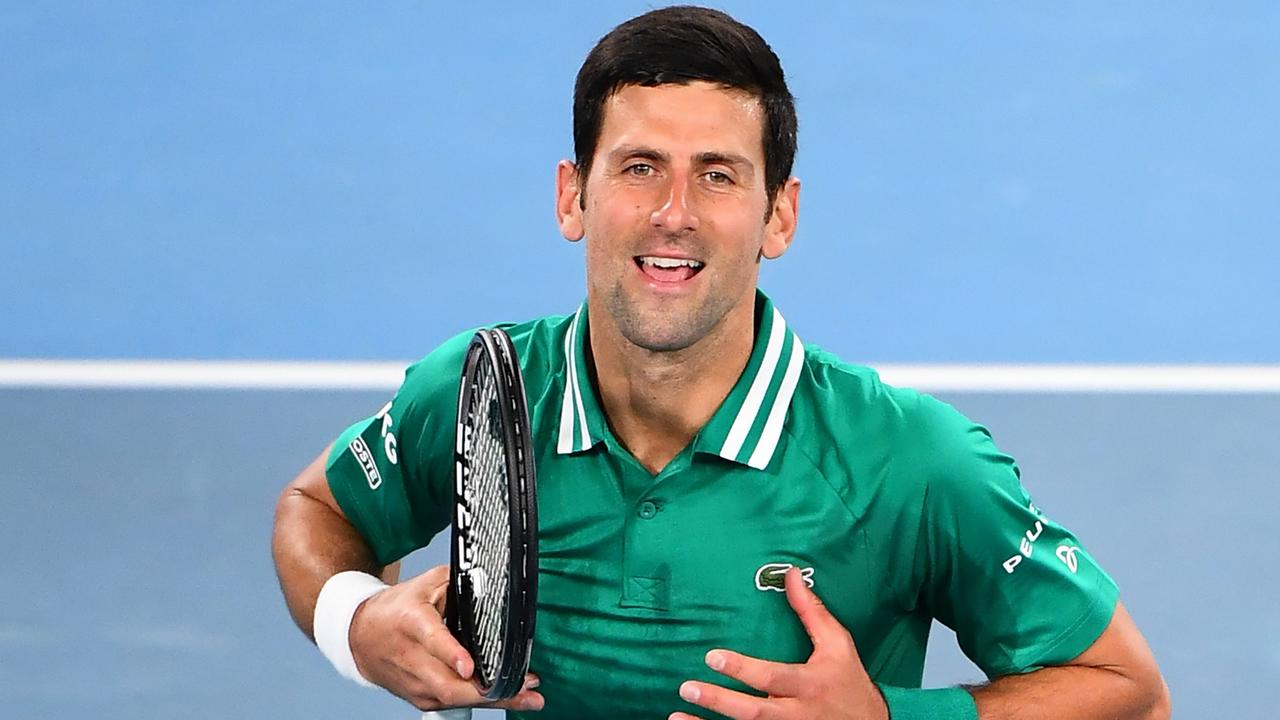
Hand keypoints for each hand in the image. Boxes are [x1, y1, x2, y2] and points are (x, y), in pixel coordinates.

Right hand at [349, 563, 543, 711]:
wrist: (360, 637)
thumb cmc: (396, 609)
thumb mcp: (425, 584)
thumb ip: (458, 583)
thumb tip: (491, 581)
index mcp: (412, 622)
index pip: (432, 640)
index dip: (451, 654)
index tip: (469, 666)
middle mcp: (412, 657)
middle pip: (448, 683)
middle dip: (488, 690)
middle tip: (524, 685)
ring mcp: (415, 683)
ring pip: (454, 699)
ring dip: (493, 701)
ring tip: (528, 696)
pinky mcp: (419, 698)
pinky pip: (453, 704)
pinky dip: (481, 702)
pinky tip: (507, 697)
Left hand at [671, 567, 887, 719]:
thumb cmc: (848, 681)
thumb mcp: (837, 644)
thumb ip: (811, 611)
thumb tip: (790, 573)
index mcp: (809, 685)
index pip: (772, 678)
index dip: (743, 670)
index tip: (713, 657)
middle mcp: (797, 715)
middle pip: (754, 712)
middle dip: (720, 701)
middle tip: (688, 688)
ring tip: (676, 716)